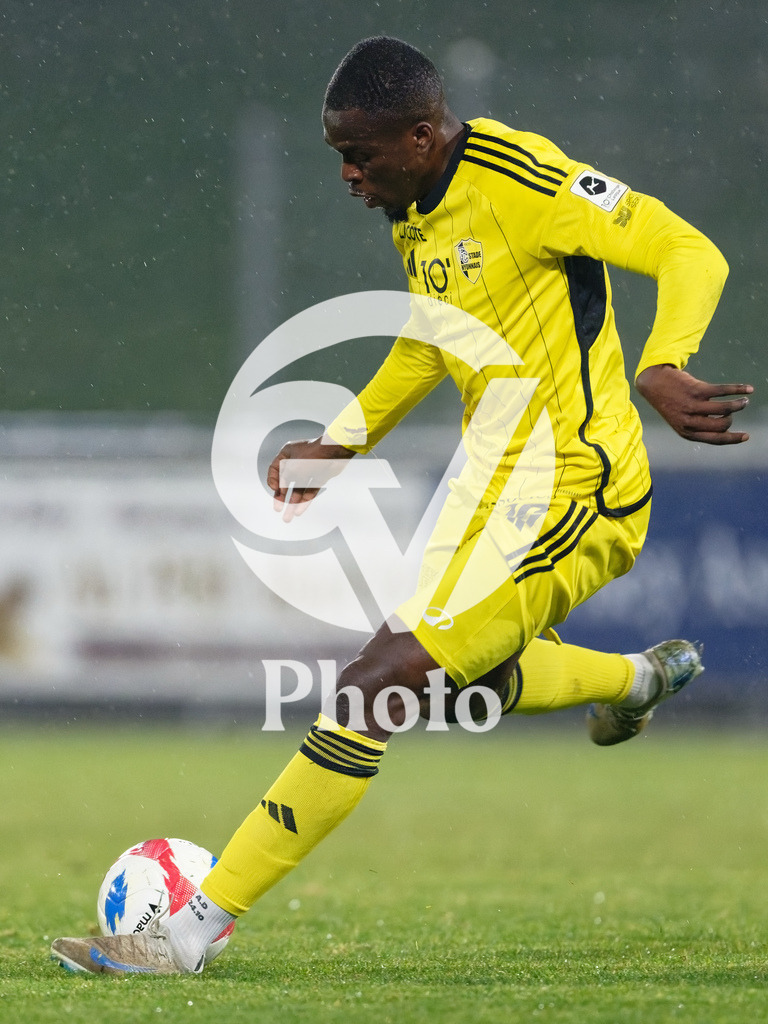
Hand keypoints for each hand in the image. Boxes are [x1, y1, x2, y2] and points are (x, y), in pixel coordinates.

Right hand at [267, 434, 355, 521]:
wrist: (335, 451)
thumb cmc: (311, 456)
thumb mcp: (292, 468)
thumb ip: (284, 480)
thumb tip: (280, 491)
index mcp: (287, 453)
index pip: (274, 469)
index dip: (273, 481)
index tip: (275, 490)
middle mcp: (297, 461)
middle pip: (286, 481)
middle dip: (282, 497)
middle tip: (278, 510)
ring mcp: (309, 469)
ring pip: (298, 488)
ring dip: (293, 503)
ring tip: (288, 517)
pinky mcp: (320, 475)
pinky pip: (310, 490)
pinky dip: (305, 500)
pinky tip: (299, 511)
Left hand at [636, 364, 752, 444]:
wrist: (654, 383)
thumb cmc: (672, 403)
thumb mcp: (681, 420)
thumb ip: (699, 426)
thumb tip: (725, 428)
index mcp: (687, 432)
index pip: (715, 439)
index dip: (732, 439)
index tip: (746, 436)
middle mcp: (689, 421)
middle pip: (722, 425)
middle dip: (731, 418)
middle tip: (733, 410)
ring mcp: (692, 405)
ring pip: (725, 409)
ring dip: (738, 404)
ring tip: (744, 400)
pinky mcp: (696, 390)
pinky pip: (723, 391)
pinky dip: (738, 390)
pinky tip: (748, 389)